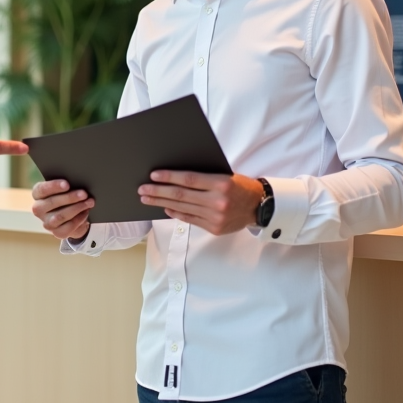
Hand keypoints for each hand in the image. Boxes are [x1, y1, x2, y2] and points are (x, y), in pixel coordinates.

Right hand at [31, 179, 93, 240]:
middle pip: (52, 202)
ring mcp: (46, 222)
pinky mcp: (56, 232)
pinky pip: (68, 227)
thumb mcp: (65, 189)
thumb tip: (78, 182)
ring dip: (77, 208)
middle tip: (84, 193)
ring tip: (89, 202)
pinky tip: (86, 212)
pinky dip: (79, 219)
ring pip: (60, 216)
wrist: (73, 215)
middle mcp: (38, 209)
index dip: (54, 186)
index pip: (42, 189)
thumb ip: (66, 185)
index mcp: (38, 194)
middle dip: (70, 198)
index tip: (67, 184)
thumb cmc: (67, 196)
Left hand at [138, 171, 263, 234]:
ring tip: (147, 198)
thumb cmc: (239, 186)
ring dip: (162, 203)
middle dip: (159, 192)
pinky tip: (165, 208)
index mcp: (221, 183)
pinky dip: (175, 213)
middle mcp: (218, 201)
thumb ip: (203, 176)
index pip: (189, 179)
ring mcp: (215, 217)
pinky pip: (190, 219)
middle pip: (181, 195)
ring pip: (182, 208)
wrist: (259, 206)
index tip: (153, 175)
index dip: (169, 177)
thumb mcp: (225, 174)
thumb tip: (174, 175)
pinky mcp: (214, 228)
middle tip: (142, 189)